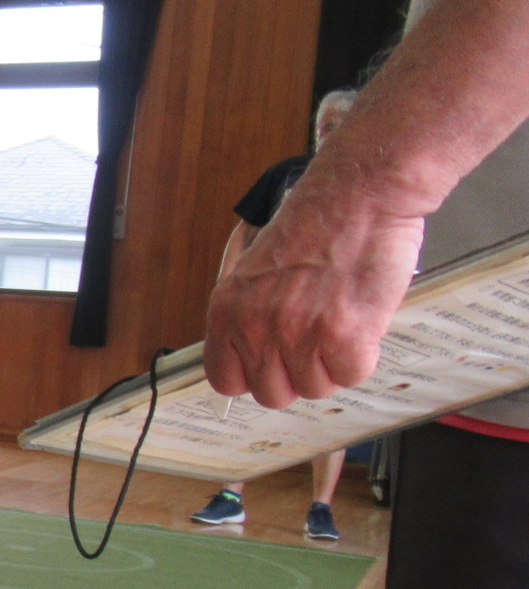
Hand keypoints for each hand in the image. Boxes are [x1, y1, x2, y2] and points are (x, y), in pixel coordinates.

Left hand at [203, 180, 425, 408]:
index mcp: (228, 311)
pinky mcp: (344, 335)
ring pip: (315, 389)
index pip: (226, 380)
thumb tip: (255, 356)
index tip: (273, 365)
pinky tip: (361, 323)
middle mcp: (257, 326)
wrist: (358, 194)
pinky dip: (363, 356)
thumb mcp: (255, 271)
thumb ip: (249, 316)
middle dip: (298, 375)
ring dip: (333, 365)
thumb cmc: (316, 224)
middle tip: (317, 343)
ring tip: (341, 323)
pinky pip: (351, 375)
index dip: (254, 377)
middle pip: (272, 394)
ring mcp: (299, 333)